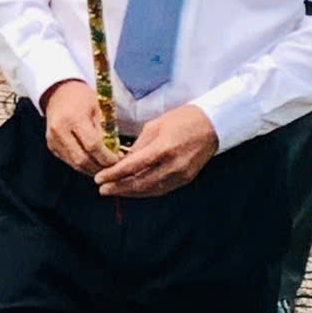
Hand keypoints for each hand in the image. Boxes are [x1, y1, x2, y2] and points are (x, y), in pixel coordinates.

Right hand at [40, 79, 110, 174]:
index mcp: (73, 119)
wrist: (58, 92)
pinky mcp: (51, 146)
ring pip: (74, 164)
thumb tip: (115, 153)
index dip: (107, 157)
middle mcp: (59, 131)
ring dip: (91, 169)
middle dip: (100, 167)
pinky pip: (68, 161)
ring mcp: (53, 140)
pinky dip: (82, 164)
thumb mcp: (97, 109)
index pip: (92, 146)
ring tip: (104, 166)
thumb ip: (104, 131)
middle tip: (113, 167)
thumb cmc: (81, 97)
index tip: (118, 160)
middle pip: (81, 159)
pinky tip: (92, 161)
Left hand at [95, 102, 217, 197]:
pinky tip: (132, 190)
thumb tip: (122, 161)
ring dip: (130, 192)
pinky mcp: (186, 179)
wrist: (213, 124)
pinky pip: (161, 189)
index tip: (99, 178)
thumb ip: (138, 146)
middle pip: (139, 183)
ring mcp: (181, 174)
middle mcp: (173, 165)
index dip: (113, 174)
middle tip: (102, 189)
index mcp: (163, 148)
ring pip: (150, 190)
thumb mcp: (155, 126)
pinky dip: (145, 191)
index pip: (132, 167)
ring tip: (114, 191)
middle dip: (118, 188)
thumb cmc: (182, 120)